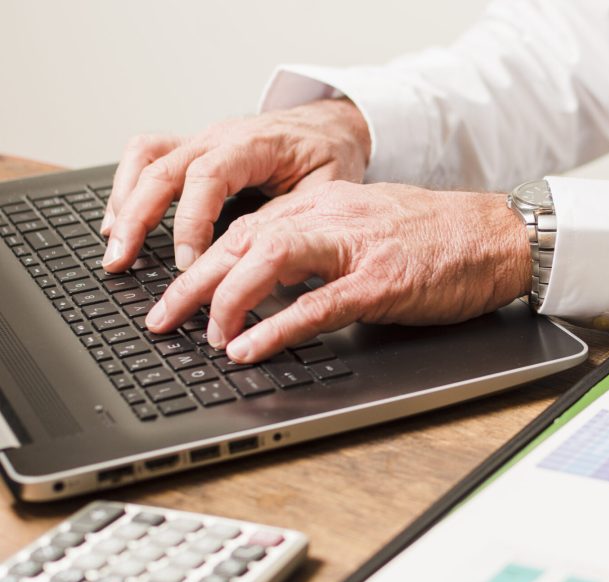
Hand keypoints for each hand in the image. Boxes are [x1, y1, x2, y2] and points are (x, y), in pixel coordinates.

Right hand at [101, 98, 370, 271]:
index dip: (191, 222)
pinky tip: (121, 220)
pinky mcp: (194, 148)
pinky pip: (149, 156)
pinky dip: (128, 187)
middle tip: (122, 261)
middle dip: (137, 217)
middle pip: (162, 168)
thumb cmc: (329, 156)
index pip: (208, 177)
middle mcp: (220, 136)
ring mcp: (202, 138)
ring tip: (114, 245)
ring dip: (123, 201)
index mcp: (255, 144)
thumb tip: (254, 259)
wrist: (330, 126)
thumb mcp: (324, 191)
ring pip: (145, 158)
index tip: (187, 263)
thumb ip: (286, 219)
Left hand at [144, 181, 531, 361]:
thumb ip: (324, 246)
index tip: (180, 291)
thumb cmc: (441, 236)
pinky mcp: (380, 282)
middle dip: (193, 281)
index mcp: (325, 203)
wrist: (497, 235)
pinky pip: (315, 304)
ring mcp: (354, 248)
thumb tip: (285, 284)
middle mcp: (330, 216)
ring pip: (268, 261)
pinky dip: (275, 327)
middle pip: (241, 241)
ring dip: (226, 300)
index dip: (204, 261)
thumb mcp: (370, 227)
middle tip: (162, 317)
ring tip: (203, 336)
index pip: (246, 227)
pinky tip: (249, 347)